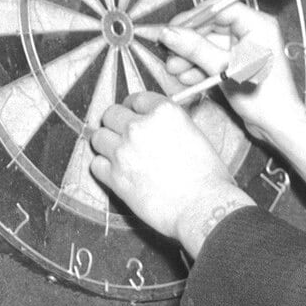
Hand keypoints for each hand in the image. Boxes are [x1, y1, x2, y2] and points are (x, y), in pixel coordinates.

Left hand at [89, 92, 253, 254]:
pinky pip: (96, 165)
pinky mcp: (115, 177)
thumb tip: (156, 129)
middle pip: (111, 114)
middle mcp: (139, 127)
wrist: (202, 206)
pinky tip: (115, 173)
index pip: (136, 99)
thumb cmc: (208, 176)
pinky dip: (103, 168)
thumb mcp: (194, 135)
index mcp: (164, 112)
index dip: (133, 108)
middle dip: (115, 123)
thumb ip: (170, 126)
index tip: (132, 115)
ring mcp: (123, 151)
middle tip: (122, 135)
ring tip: (117, 154)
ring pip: (98, 137)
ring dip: (106, 144)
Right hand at [161, 1, 305, 144]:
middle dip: (187, 42)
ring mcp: (243, 48)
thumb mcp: (225, 70)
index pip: (219, 8)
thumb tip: (169, 33)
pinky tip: (186, 78)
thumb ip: (196, 49)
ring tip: (174, 69)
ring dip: (189, 57)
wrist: (277, 125)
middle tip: (168, 52)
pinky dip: (198, 67)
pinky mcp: (236, 63)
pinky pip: (213, 58)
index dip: (192, 18)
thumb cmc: (263, 98)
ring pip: (208, 44)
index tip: (171, 29)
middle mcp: (251, 32)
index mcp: (257, 24)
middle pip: (210, 27)